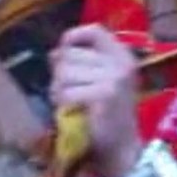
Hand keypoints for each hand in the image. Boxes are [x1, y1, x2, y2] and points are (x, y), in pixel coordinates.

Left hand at [49, 25, 140, 176]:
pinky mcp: (104, 94)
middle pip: (71, 54)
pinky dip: (62, 102)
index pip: (95, 31)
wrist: (121, 146)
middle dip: (60, 73)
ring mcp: (115, 77)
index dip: (73, 36)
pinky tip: (71, 110)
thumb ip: (81, 63)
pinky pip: (66, 91)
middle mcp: (121, 62)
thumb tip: (54, 53)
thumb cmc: (107, 113)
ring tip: (68, 101)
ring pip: (64, 73)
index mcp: (122, 55)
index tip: (63, 51)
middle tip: (67, 91)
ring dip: (58, 90)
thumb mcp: (99, 80)